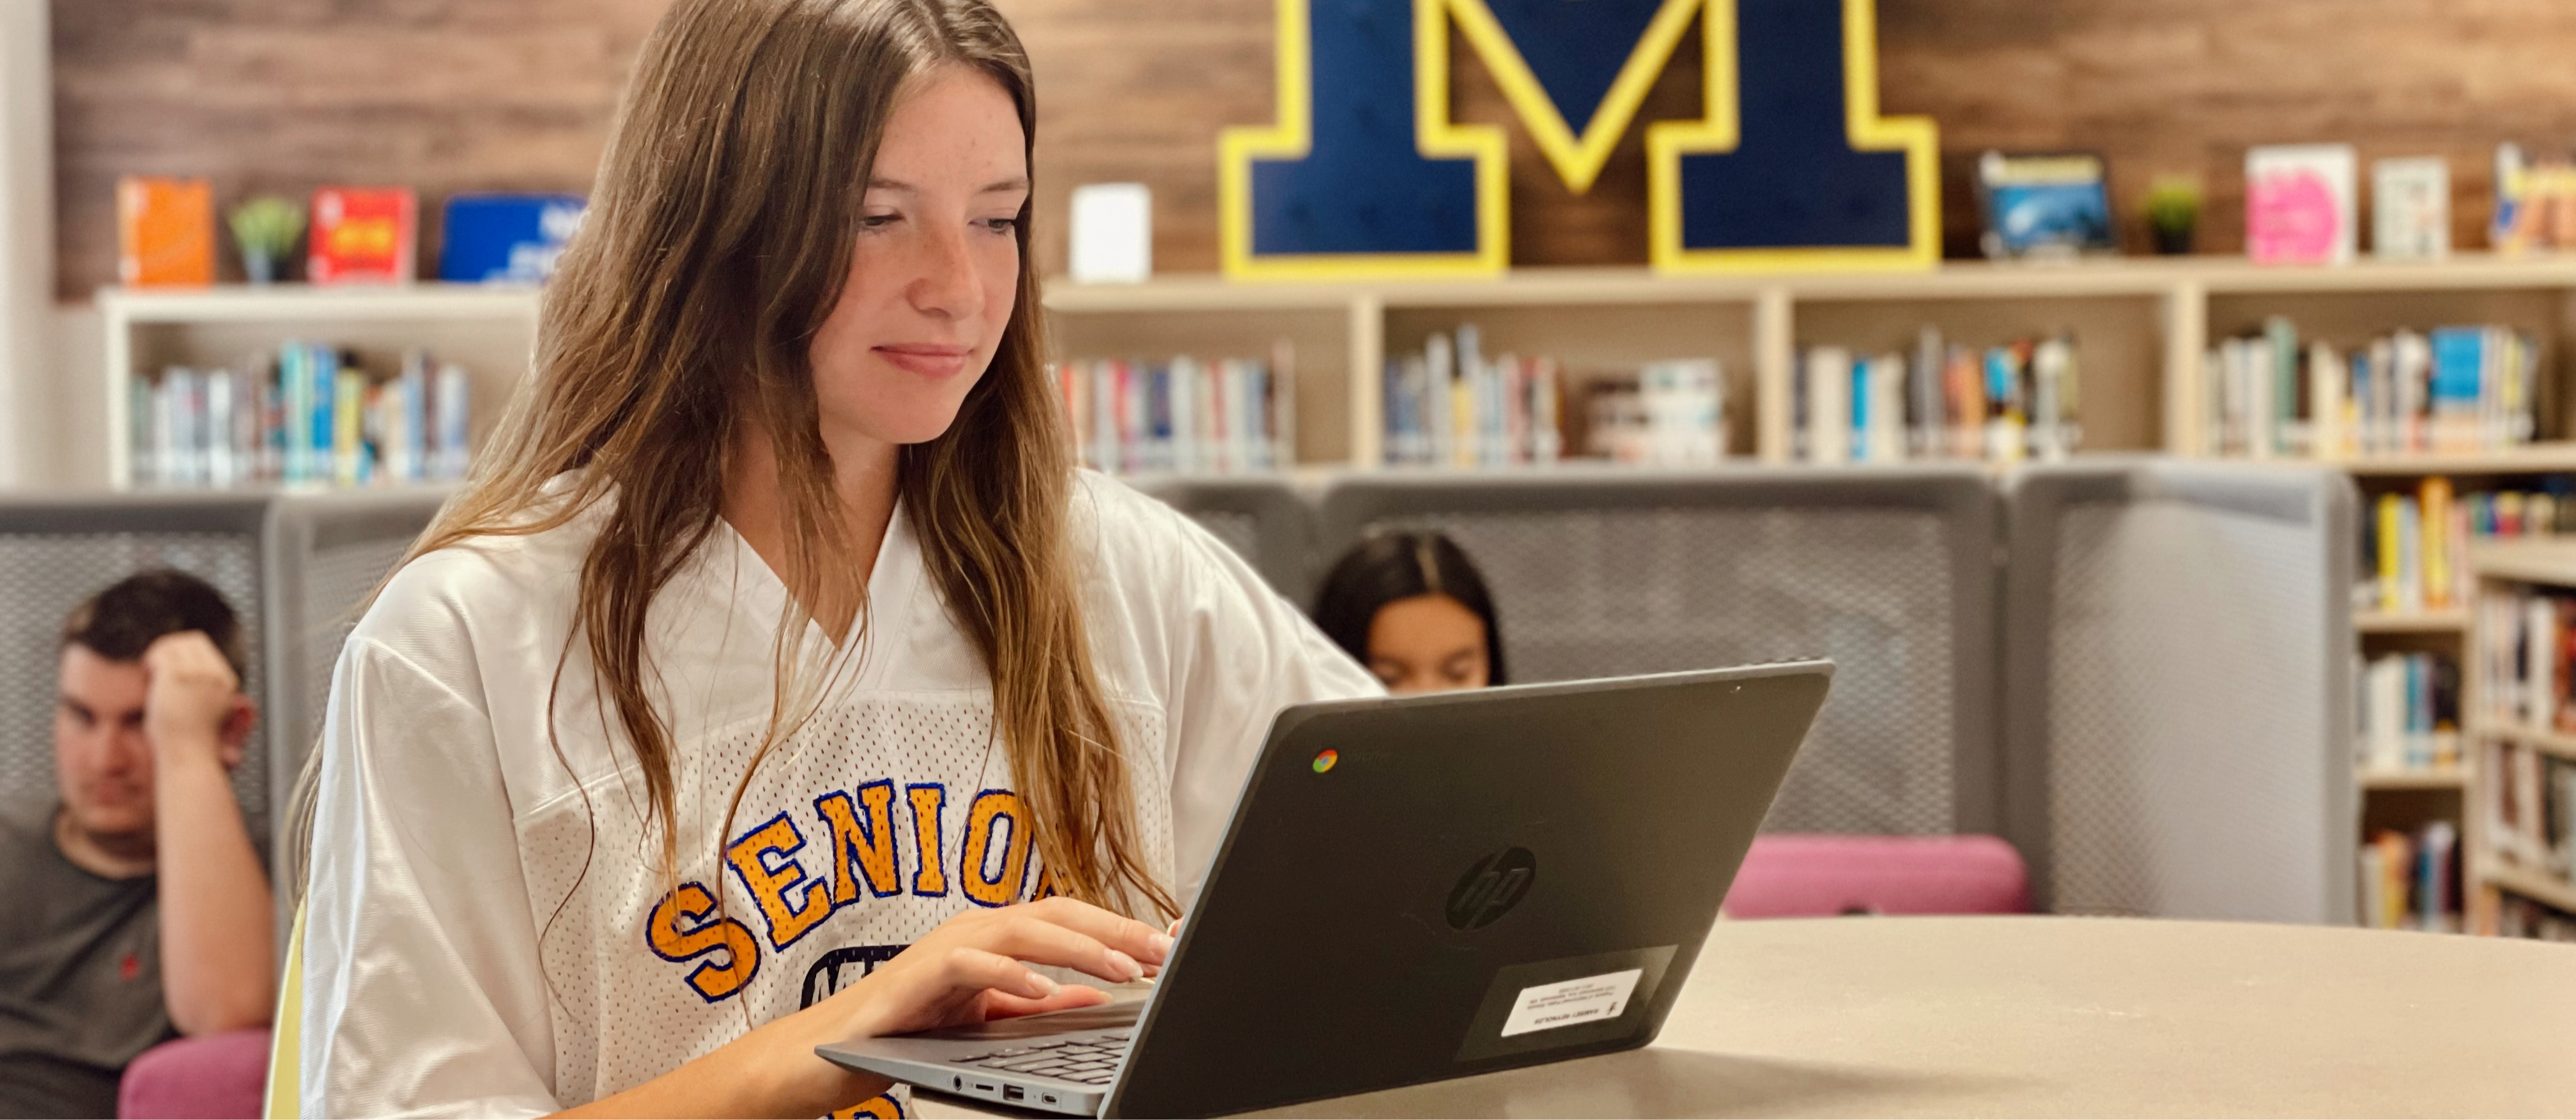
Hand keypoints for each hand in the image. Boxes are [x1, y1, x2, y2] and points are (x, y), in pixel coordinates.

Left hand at [142, 633, 250, 767]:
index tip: (170, 665)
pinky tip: (147, 671)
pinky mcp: (177, 676)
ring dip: (160, 652)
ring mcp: (197, 674)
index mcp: (225, 682)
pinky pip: (161, 654)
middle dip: (173, 647)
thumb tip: (178, 676)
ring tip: (151, 668)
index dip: (186, 653)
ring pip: (176, 643)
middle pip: (194, 640)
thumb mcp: (203, 711)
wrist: (187, 754)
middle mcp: (215, 674)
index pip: (208, 651)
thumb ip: (200, 690)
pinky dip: (151, 659)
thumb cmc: (189, 741)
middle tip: (157, 663)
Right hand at [741, 897, 1175, 1116]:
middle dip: (1114, 929)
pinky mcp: (917, 974)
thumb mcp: (985, 1020)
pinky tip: (1044, 991)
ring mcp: (944, 947)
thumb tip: (1093, 994)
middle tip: (1161, 950)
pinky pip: (971, 965)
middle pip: (1056, 914)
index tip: (1166, 946)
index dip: (1119, 929)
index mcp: (993, 938)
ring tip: (1122, 968)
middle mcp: (973, 931)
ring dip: (1078, 947)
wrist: (825, 1056)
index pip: (1068, 920)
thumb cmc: (899, 1032)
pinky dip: (1011, 975)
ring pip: (1022, 929)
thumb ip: (1034, 1003)